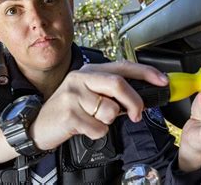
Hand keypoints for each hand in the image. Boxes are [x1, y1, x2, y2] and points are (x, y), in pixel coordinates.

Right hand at [29, 61, 168, 149]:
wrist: (37, 125)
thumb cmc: (68, 110)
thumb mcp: (89, 94)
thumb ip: (112, 92)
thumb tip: (143, 96)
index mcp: (89, 71)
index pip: (123, 66)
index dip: (146, 73)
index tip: (163, 81)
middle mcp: (80, 78)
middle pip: (118, 84)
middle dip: (134, 102)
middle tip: (137, 115)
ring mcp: (73, 95)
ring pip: (110, 110)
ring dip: (107, 122)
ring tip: (93, 120)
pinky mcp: (68, 114)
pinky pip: (98, 128)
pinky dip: (96, 133)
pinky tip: (83, 128)